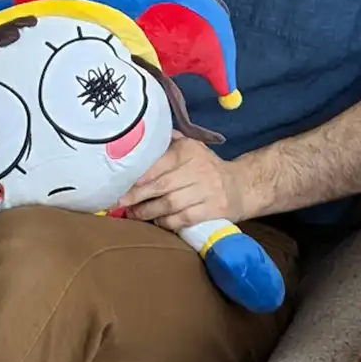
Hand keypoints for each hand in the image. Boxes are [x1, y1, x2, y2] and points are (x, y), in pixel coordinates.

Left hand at [118, 133, 249, 231]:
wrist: (243, 185)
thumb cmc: (206, 167)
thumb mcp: (192, 147)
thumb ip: (168, 142)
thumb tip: (137, 138)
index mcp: (189, 150)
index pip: (160, 163)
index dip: (139, 176)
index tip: (120, 184)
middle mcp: (199, 169)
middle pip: (162, 185)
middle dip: (137, 196)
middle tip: (118, 203)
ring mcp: (207, 191)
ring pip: (170, 204)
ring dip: (147, 212)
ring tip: (132, 214)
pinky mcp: (213, 210)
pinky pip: (184, 219)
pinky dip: (166, 223)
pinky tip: (156, 222)